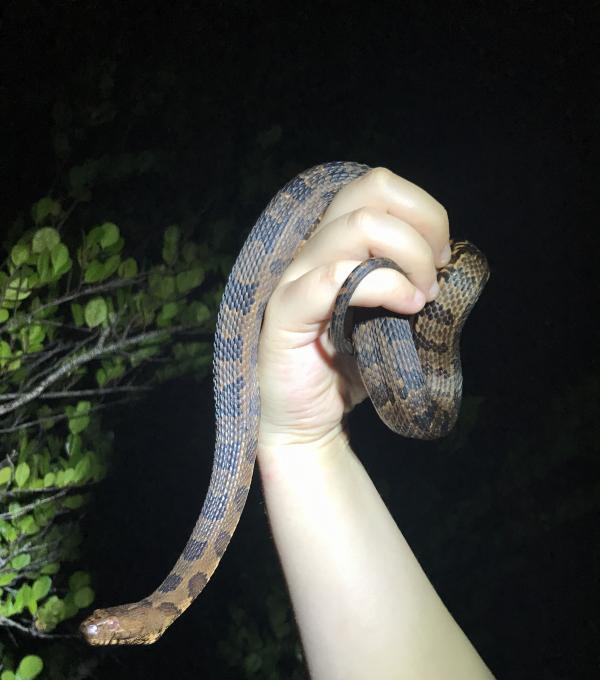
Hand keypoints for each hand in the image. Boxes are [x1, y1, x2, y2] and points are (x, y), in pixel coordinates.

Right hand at [257, 167, 451, 451]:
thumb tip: (445, 258)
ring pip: (357, 226)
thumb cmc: (349, 369)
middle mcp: (313, 249)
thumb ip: (405, 278)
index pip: (377, 186)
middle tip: (435, 275)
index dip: (423, 211)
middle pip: (370, 189)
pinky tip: (404, 308)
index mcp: (335, 243)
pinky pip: (333, 277)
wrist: (309, 422)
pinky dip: (383, 285)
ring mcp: (296, 277)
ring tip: (421, 299)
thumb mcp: (390, 315)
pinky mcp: (287, 312)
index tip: (442, 257)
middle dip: (423, 225)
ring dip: (408, 258)